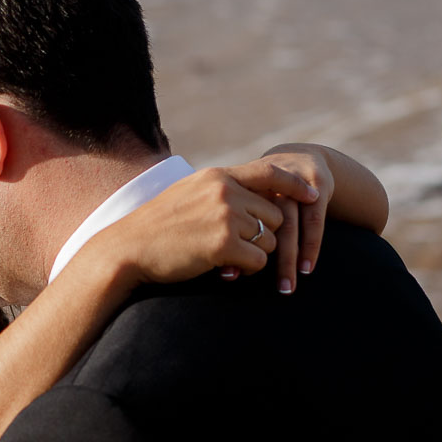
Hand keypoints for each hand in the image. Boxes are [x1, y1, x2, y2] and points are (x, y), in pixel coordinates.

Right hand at [89, 165, 312, 288]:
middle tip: (240, 247)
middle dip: (265, 234)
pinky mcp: (223, 244)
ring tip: (227, 258)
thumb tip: (247, 194)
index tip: (312, 195)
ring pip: (269, 239)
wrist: (129, 249)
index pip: (270, 172)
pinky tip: (225, 269)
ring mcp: (225, 217)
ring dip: (255, 253)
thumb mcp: (188, 193)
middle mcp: (225, 191)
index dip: (295, 184)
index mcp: (217, 175)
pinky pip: (258, 260)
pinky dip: (246, 269)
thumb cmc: (156, 226)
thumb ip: (218, 190)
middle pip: (275, 214)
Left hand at [221, 144, 347, 290]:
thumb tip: (225, 270)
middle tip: (251, 284)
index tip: (225, 274)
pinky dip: (310, 246)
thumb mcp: (246, 198)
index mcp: (242, 182)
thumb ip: (234, 227)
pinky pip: (314, 220)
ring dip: (287, 258)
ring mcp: (292, 181)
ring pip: (288, 223)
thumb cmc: (263, 193)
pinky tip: (306, 268)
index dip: (229, 244)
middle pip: (259, 221)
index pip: (232, 216)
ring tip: (286, 287)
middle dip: (256, 255)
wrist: (300, 156)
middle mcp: (266, 181)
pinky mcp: (317, 185)